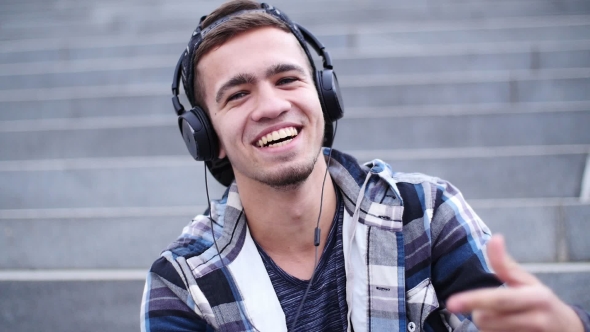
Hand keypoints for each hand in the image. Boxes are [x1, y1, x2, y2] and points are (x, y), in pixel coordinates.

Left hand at [446, 234, 583, 331]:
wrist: (567, 330)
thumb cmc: (540, 300)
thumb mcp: (527, 281)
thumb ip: (506, 265)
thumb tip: (494, 237)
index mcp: (536, 298)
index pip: (498, 299)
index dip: (473, 300)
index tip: (451, 302)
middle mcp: (536, 319)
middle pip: (487, 319)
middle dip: (478, 313)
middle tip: (485, 309)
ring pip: (488, 331)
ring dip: (488, 324)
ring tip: (504, 318)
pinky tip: (507, 329)